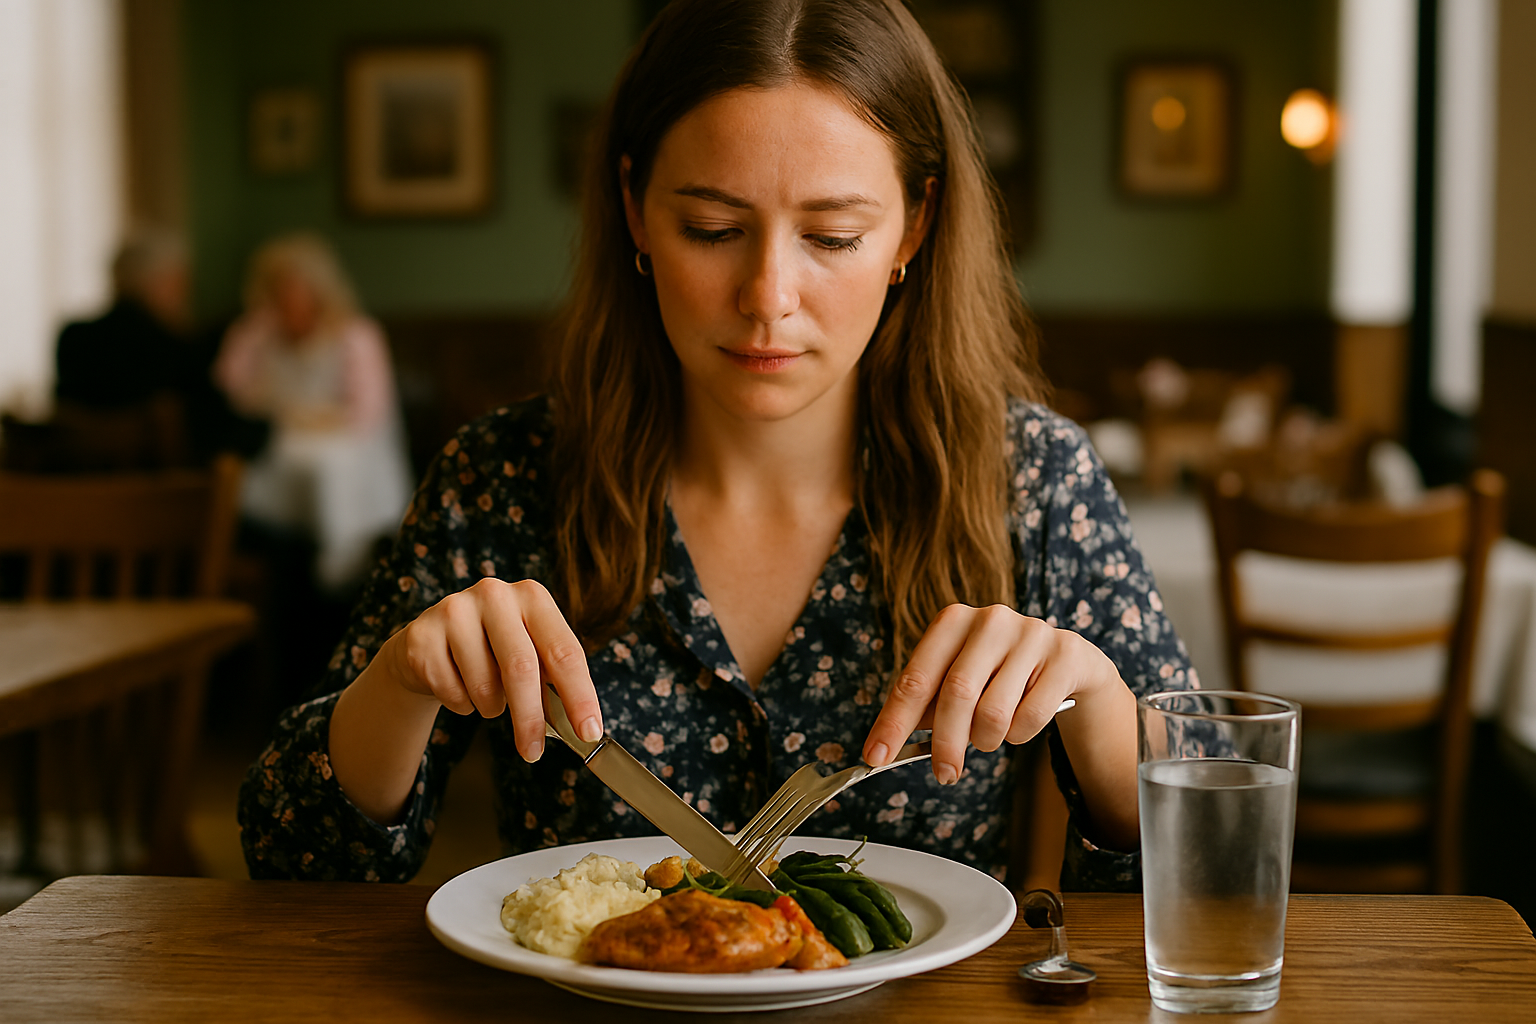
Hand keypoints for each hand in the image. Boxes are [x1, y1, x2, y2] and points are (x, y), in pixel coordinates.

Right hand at [373, 577, 601, 761]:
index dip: (580, 695)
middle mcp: (495, 594)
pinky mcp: (422, 635)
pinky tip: (458, 684)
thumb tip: (581, 727)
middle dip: (530, 718)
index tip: (589, 732)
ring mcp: (454, 610)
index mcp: (533, 597)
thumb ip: (553, 683)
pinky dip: (461, 704)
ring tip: (488, 695)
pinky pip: (451, 692)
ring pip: (483, 685)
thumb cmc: (492, 651)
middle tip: (533, 752)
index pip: (564, 651)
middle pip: (521, 667)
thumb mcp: (529, 654)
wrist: (432, 642)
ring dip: (491, 707)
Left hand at [861, 604, 1120, 784]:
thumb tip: (887, 747)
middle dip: (945, 744)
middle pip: (956, 694)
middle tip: (944, 774)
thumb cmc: (998, 674)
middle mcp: (991, 619)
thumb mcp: (959, 680)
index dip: (894, 722)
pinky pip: (1031, 717)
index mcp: (953, 621)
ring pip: (995, 712)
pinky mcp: (1064, 654)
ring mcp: (1031, 633)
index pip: (915, 678)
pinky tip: (1020, 723)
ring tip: (989, 736)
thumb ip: (927, 707)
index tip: (875, 757)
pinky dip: (1019, 735)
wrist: (1067, 662)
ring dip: (986, 740)